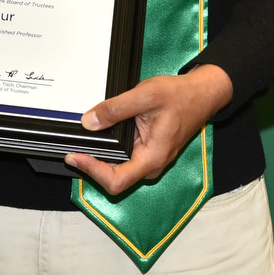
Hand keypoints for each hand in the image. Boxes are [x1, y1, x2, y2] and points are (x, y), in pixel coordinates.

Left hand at [64, 65, 232, 195]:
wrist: (201, 94)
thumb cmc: (180, 96)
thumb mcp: (145, 96)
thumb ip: (115, 109)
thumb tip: (90, 122)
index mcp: (152, 157)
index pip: (116, 181)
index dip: (92, 172)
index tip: (74, 157)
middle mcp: (151, 165)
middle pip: (114, 177)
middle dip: (91, 165)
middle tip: (72, 148)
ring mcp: (150, 159)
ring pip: (118, 168)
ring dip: (99, 158)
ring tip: (82, 142)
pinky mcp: (148, 151)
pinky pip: (124, 157)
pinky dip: (109, 150)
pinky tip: (99, 136)